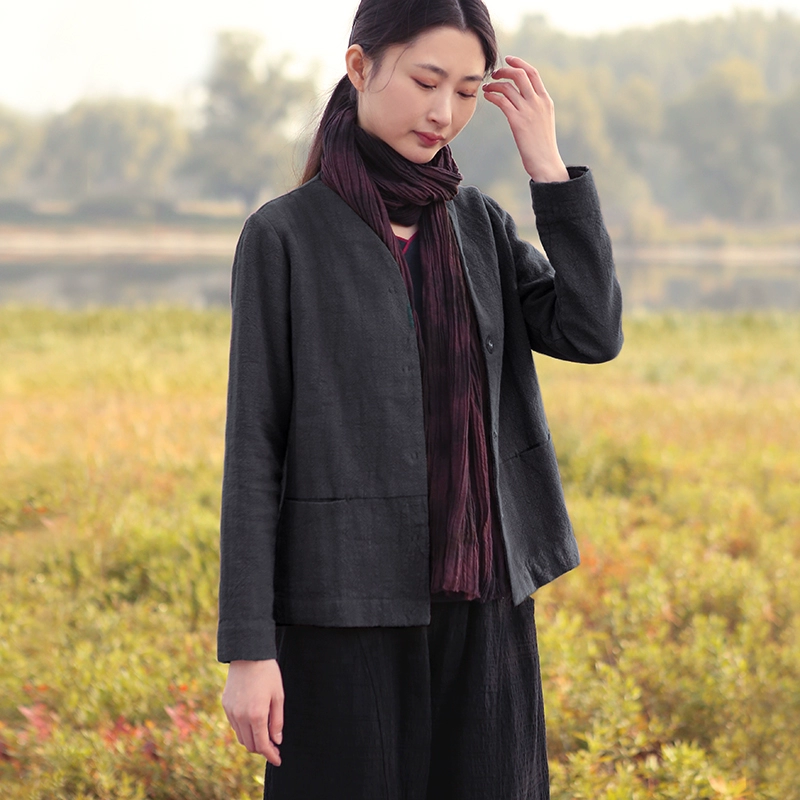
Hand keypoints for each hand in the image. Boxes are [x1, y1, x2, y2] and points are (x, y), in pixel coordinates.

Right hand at [222, 659, 283, 765]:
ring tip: (264, 735)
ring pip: (241, 737)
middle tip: (274, 747)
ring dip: (252, 740)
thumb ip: (277, 721)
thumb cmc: (267, 673)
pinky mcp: (225, 705)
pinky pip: (234, 725)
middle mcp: (240, 716)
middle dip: (262, 749)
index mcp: (256, 715)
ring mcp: (231, 711)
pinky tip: (253, 723)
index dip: (271, 755)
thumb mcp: (278, 696)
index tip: (278, 760)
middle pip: (250, 745)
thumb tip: (276, 740)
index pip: (263, 744)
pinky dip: (244, 729)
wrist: (248, 654)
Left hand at [482, 56, 568, 182]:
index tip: (508, 60)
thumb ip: (536, 109)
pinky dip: (492, 95)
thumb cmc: (542, 146)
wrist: (546, 163)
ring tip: (486, 88)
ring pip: (508, 87)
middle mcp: (538, 102)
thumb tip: (523, 102)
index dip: (519, 63)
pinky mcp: (518, 121)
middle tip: (494, 74)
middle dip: (505, 70)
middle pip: (520, 74)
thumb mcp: (544, 122)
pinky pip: (502, 101)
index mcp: (546, 100)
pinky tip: (487, 96)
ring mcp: (528, 111)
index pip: (533, 73)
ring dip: (494, 84)